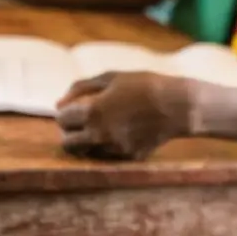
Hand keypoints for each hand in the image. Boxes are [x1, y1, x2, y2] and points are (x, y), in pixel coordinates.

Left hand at [55, 72, 196, 160]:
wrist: (178, 106)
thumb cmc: (144, 85)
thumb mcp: (111, 77)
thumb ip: (80, 88)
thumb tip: (58, 104)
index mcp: (93, 112)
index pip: (62, 120)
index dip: (65, 113)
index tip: (74, 109)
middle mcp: (100, 135)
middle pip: (67, 144)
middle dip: (70, 132)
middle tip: (81, 122)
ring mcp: (114, 149)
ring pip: (85, 153)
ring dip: (86, 141)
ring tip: (100, 127)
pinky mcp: (127, 158)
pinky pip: (106, 156)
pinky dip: (105, 146)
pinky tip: (119, 132)